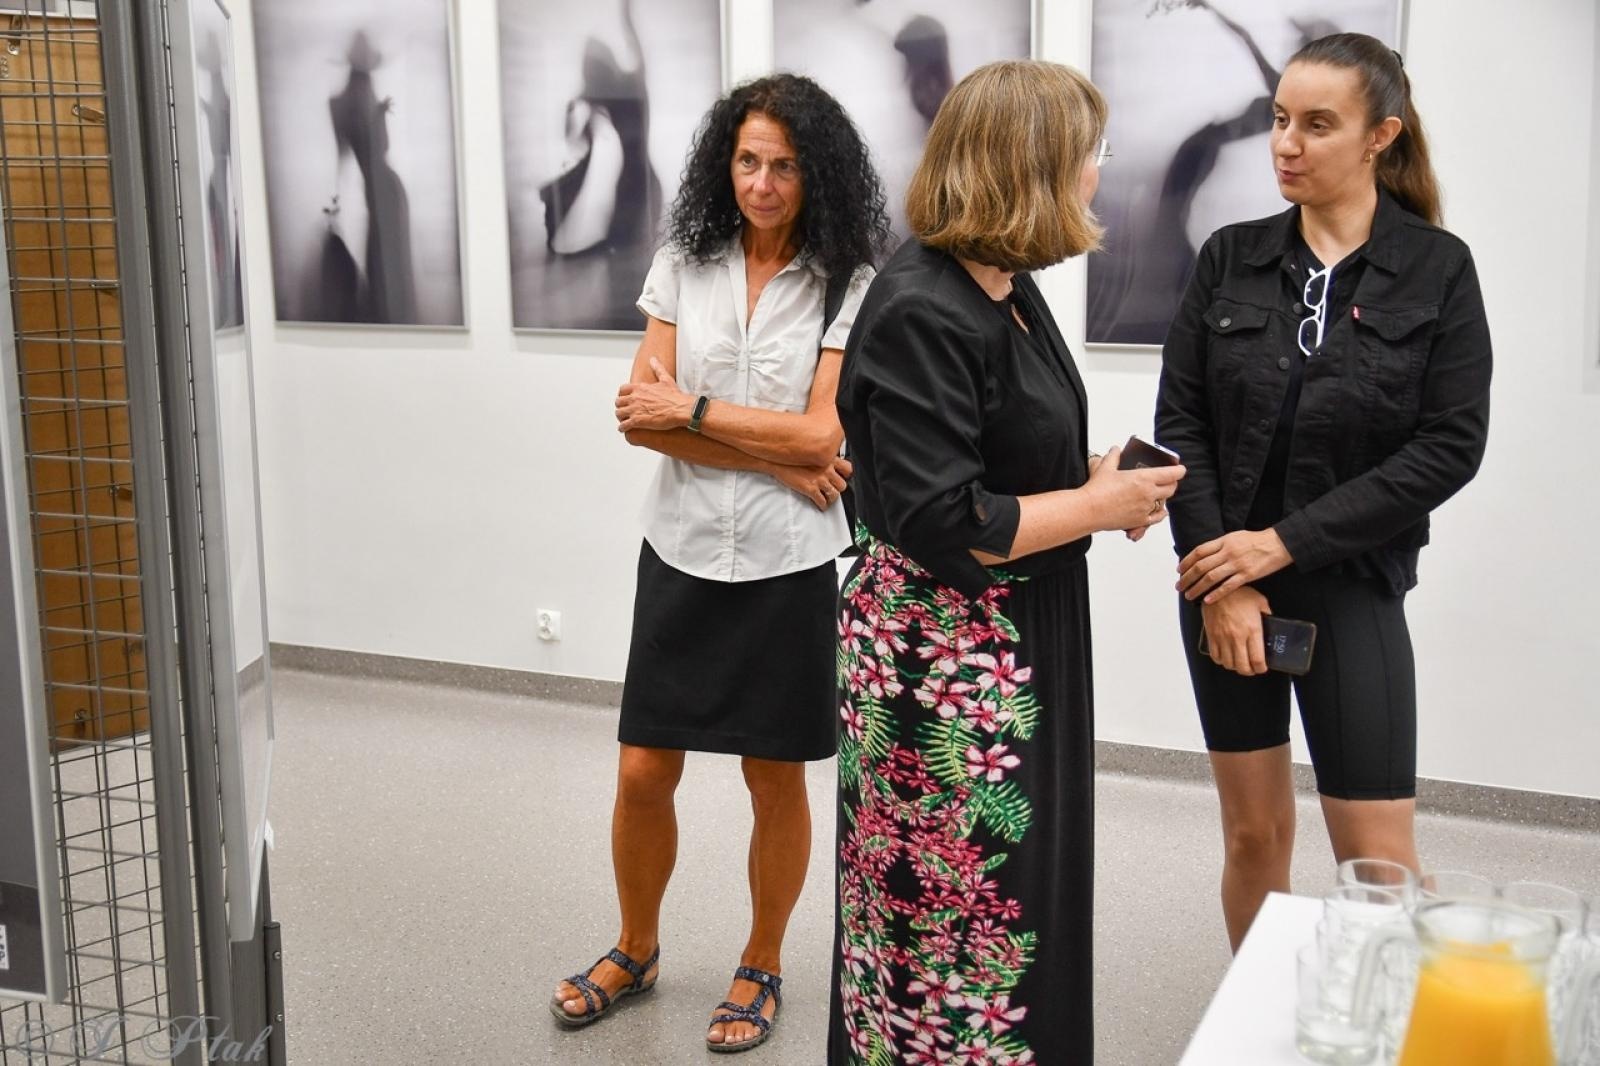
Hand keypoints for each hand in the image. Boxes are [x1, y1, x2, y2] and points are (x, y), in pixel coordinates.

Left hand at [615, 357, 693, 431]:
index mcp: (640, 387)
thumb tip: (653, 359)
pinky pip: (623, 425)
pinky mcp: (638, 421)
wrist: (681, 409)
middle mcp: (635, 397)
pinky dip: (622, 427)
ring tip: (624, 421)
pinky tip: (625, 429)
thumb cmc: (675, 396)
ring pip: (619, 413)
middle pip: (618, 401)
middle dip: (621, 406)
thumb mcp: (666, 379)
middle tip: (625, 411)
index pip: (622, 390)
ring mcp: (635, 409)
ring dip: (621, 417)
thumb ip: (658, 368)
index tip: (625, 399)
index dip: (622, 395)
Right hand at [773, 456, 851, 510]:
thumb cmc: (792, 457)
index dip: (846, 475)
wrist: (777, 461)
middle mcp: (827, 469)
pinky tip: (820, 505)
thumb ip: (821, 457)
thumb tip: (826, 462)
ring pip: (835, 495)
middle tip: (833, 490)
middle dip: (838, 489)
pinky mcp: (811, 489)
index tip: (843, 477)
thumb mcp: (811, 452)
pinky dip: (822, 505)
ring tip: (827, 499)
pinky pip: (822, 502)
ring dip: (831, 499)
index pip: (848, 468)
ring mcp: (819, 480)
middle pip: (842, 484)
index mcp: (828, 459)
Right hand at [1082, 445, 1185, 533]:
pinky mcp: (1139, 521)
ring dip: (1163, 497)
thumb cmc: (1096, 491)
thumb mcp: (1105, 467)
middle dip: (1172, 483)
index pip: (1171, 474)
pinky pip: (1156, 518)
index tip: (1180, 469)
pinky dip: (1160, 514)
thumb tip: (1115, 450)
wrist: (1088, 510)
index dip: (1179, 470)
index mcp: (1143, 478)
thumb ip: (1113, 456)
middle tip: (1169, 480)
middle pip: (1171, 488)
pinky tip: (1161, 512)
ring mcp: (1145, 508)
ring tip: (1160, 493)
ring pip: (1163, 503)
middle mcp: (1148, 494)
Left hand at [1177, 528, 1292, 603]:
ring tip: (1189, 595)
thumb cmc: (1256, 540)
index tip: (1179, 570)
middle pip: (1201, 566)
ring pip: (1211, 578)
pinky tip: (1207, 600)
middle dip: (1187, 578)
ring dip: (1197, 588)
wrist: (1279, 544)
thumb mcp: (1235, 537)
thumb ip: (1219, 546)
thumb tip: (1203, 555)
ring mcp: (1237, 564)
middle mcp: (1228, 552)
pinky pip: (1228, 586)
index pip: (1199, 552)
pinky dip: (1216, 594)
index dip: (1186, 561)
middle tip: (1179, 586)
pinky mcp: (1247, 575)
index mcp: (1224, 541)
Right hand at [1200, 585, 1271, 675]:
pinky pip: (1216, 656)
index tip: (1263, 668)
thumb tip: (1271, 622)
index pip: (1257, 660)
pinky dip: (1221, 660)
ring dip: (1235, 667)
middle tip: (1252, 668)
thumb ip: (1267, 614)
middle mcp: (1238, 637)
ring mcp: (1223, 638)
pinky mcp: (1212, 636)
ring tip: (1239, 663)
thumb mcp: (1260, 602)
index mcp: (1253, 630)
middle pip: (1243, 667)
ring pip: (1229, 664)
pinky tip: (1226, 657)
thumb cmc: (1240, 593)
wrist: (1217, 587)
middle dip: (1249, 671)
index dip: (1261, 669)